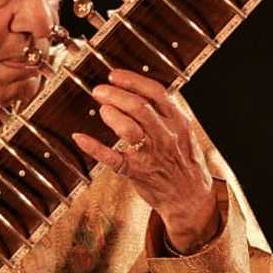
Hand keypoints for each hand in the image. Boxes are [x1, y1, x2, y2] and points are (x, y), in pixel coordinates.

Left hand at [72, 69, 218, 249]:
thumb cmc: (184, 161)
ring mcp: (151, 154)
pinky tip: (81, 138)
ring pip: (128, 129)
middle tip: (99, 91)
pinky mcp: (137, 172)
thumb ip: (164, 111)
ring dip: (111, 115)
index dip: (132, 80)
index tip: (114, 75)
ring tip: (102, 110)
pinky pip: (112, 158)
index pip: (155, 92)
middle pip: (139, 107)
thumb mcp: (183, 131)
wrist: (191, 197)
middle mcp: (166, 135)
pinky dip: (94, 147)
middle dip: (115, 95)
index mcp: (178, 121)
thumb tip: (136, 89)